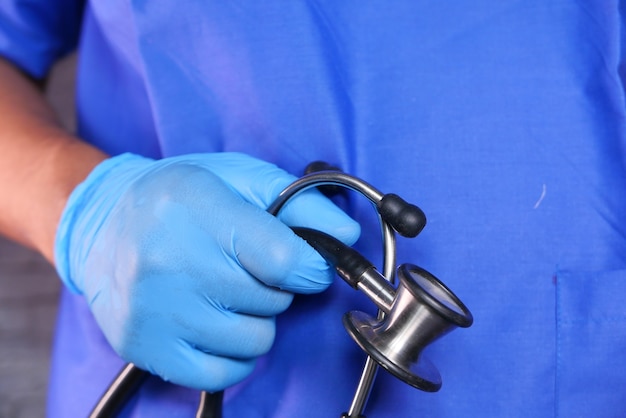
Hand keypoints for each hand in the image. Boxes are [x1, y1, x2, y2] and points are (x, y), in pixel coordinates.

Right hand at [54, 152, 358, 390]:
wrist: (102, 225)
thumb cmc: (175, 198)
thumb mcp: (238, 177)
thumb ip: (299, 201)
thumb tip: (346, 235)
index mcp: (196, 206)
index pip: (286, 260)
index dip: (312, 267)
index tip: (307, 264)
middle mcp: (169, 260)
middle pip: (273, 301)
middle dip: (276, 286)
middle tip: (248, 266)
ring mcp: (153, 309)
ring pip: (255, 340)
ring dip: (256, 319)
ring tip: (228, 292)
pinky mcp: (144, 345)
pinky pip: (223, 372)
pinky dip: (233, 352)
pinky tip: (216, 322)